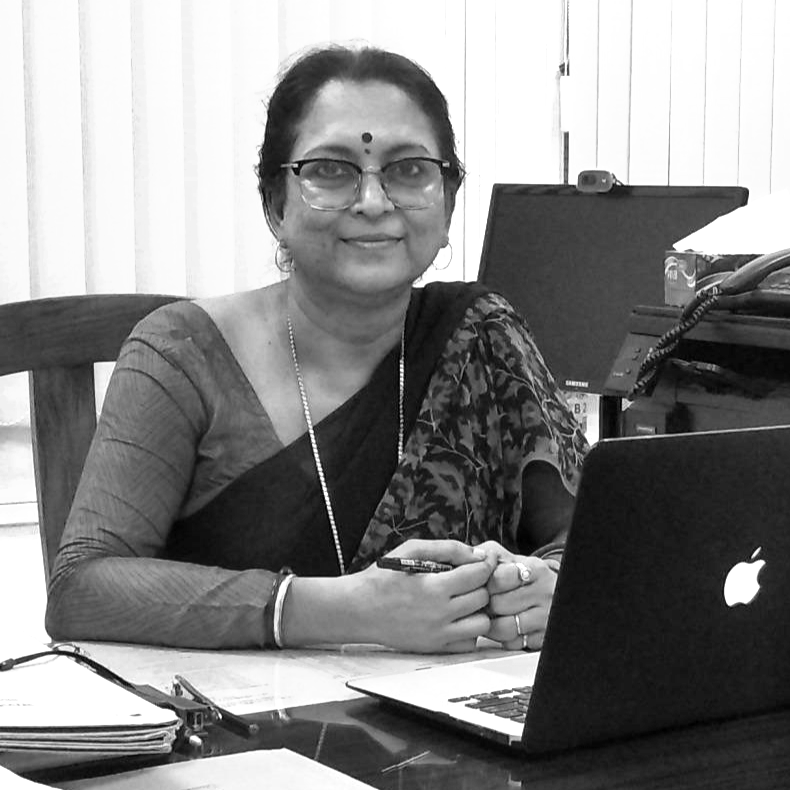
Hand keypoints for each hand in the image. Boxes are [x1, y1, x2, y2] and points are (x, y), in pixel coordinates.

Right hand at [352, 539, 495, 652]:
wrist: (358, 609)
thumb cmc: (382, 577)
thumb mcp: (410, 550)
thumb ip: (446, 548)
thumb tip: (476, 554)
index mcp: (434, 587)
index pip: (479, 575)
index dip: (485, 565)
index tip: (483, 561)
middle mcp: (440, 614)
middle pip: (483, 598)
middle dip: (482, 585)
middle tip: (471, 578)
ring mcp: (439, 634)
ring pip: (482, 624)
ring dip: (479, 610)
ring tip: (466, 599)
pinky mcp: (435, 648)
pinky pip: (469, 643)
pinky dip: (470, 630)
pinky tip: (457, 617)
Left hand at [484, 555, 556, 650]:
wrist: (554, 592)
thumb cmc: (522, 575)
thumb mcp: (508, 557)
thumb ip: (487, 554)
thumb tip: (465, 558)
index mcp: (535, 569)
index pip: (500, 578)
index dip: (485, 583)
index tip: (483, 584)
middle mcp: (544, 593)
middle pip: (499, 605)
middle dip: (485, 605)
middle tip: (483, 603)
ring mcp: (546, 617)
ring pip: (505, 628)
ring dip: (491, 624)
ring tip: (490, 616)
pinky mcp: (544, 638)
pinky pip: (514, 644)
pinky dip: (503, 638)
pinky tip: (503, 627)